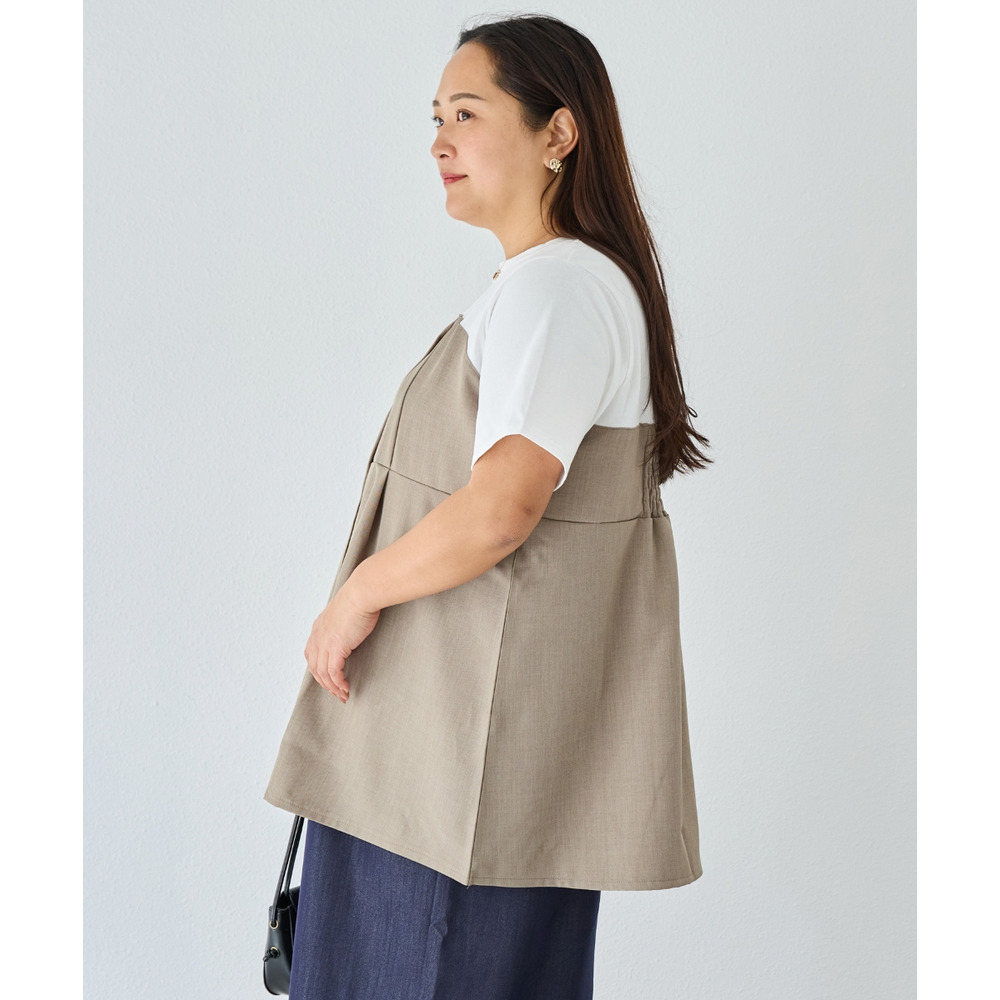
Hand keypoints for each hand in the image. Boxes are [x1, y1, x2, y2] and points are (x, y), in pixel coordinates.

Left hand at [303, 581, 379, 702]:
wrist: (362, 593)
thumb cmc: (359, 598)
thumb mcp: (345, 612)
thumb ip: (342, 624)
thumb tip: (351, 631)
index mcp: (318, 627)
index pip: (311, 655)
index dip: (318, 670)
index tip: (328, 679)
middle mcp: (318, 636)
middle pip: (315, 668)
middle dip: (324, 684)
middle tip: (336, 693)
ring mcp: (325, 643)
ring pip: (323, 674)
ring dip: (332, 687)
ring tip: (342, 695)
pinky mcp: (336, 648)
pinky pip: (333, 673)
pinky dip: (338, 683)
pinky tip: (345, 688)